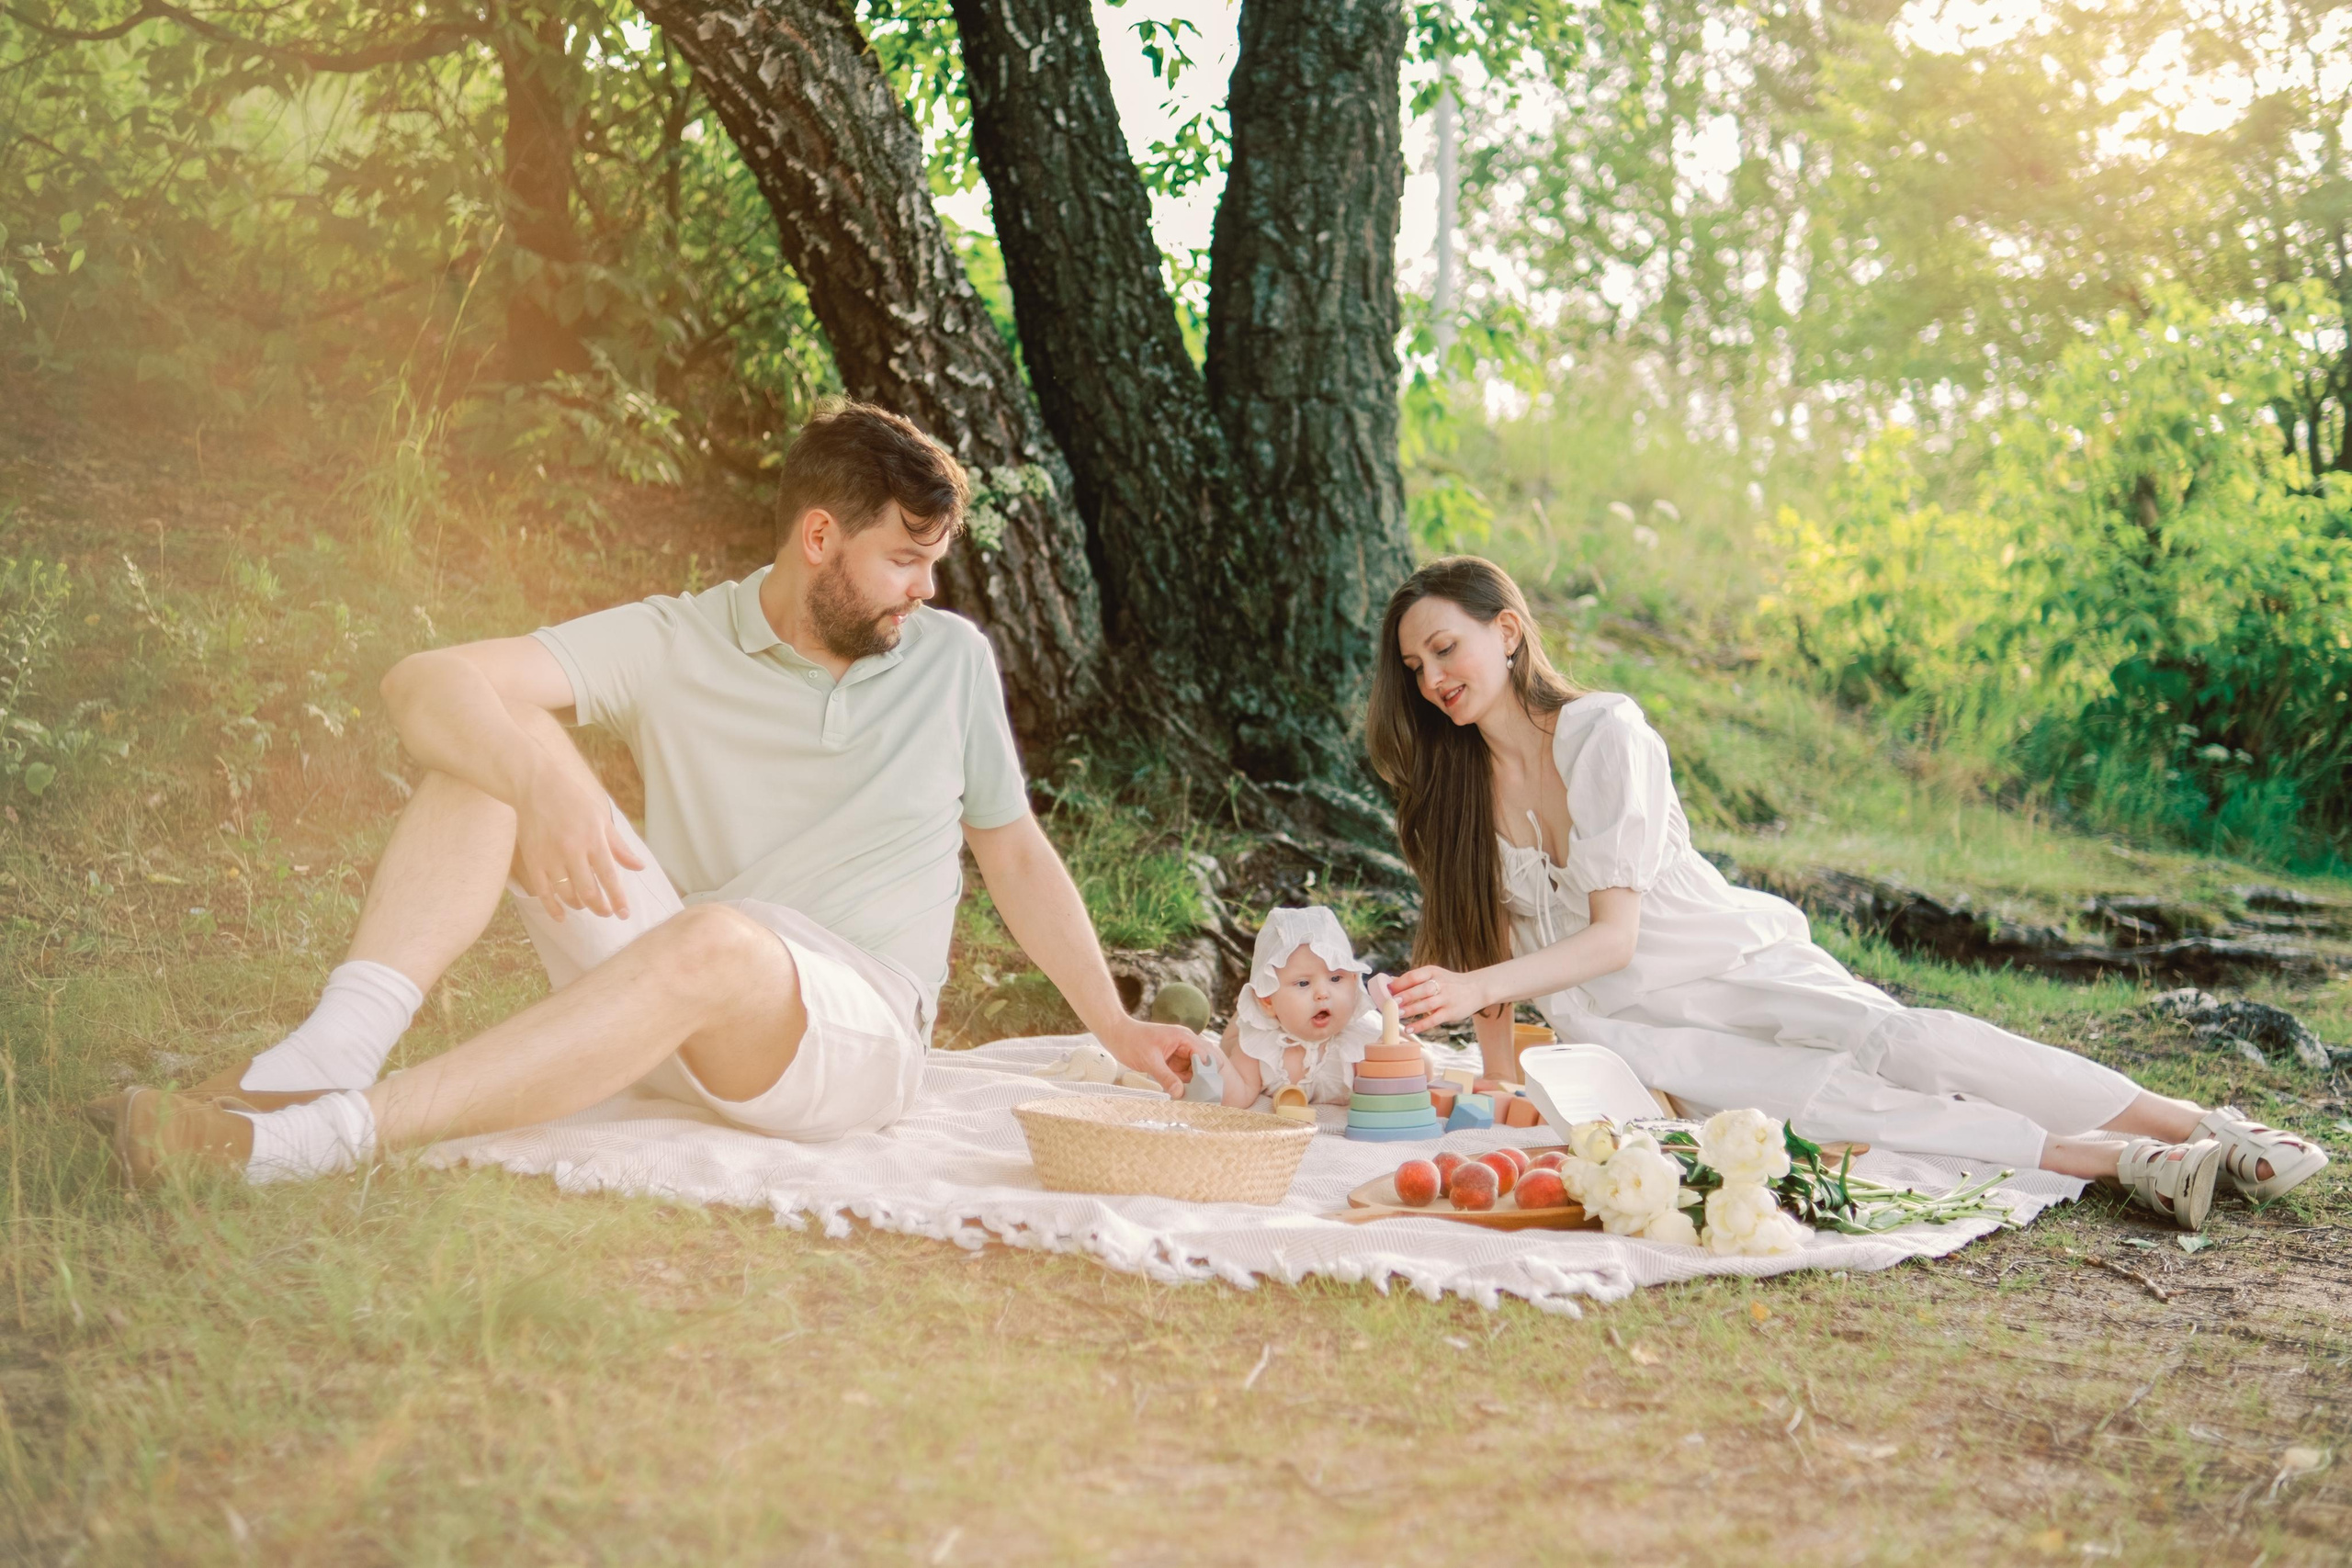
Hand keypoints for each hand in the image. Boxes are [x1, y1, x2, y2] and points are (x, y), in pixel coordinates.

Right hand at [512, 760, 645, 921]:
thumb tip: (640, 867)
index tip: (624, 914)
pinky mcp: (533, 860)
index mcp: (593, 840)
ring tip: (588, 907)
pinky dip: (552, 908)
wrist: (537, 785)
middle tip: (607, 913)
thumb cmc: (574, 801)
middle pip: (589, 891)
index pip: (610, 877)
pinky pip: (542, 892)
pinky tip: (561, 917)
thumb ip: (620, 847)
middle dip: (601, 908)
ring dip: (580, 906)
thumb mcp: (602, 819)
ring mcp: (550, 857)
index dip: (618, 899)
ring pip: (567, 894)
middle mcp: (572, 851)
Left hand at [1095, 1016, 1198, 1096]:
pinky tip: (1177, 1093)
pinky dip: (1179, 1082)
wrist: (1115, 1033)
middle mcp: (1184, 1043)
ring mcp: (1177, 1052)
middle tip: (1197, 1098)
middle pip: (1200, 1065)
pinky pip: (1180, 1073)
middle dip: (1199, 1080)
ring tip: (1187, 1098)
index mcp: (1184, 1038)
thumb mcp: (1150, 1061)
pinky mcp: (1170, 1059)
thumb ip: (1166, 1078)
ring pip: (1191, 1071)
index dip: (1206, 1074)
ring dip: (1189, 1083)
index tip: (1204, 1091)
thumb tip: (1180, 1094)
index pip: (1204, 1057)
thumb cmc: (1131, 1041)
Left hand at [1388, 965, 1487, 1031]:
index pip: (1414, 976)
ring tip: (1397, 1015)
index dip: (1399, 983)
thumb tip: (1390, 984)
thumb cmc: (1449, 982)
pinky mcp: (1451, 1012)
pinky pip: (1434, 1019)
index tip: (1387, 991)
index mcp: (1433, 972)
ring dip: (1410, 1010)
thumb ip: (1415, 979)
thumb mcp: (1434, 975)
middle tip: (1391, 1003)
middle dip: (1405, 996)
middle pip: (1421, 989)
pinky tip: (1409, 1028)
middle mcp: (1441, 984)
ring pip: (1426, 1004)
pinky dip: (1421, 1025)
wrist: (1476, 988)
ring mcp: (1447, 998)